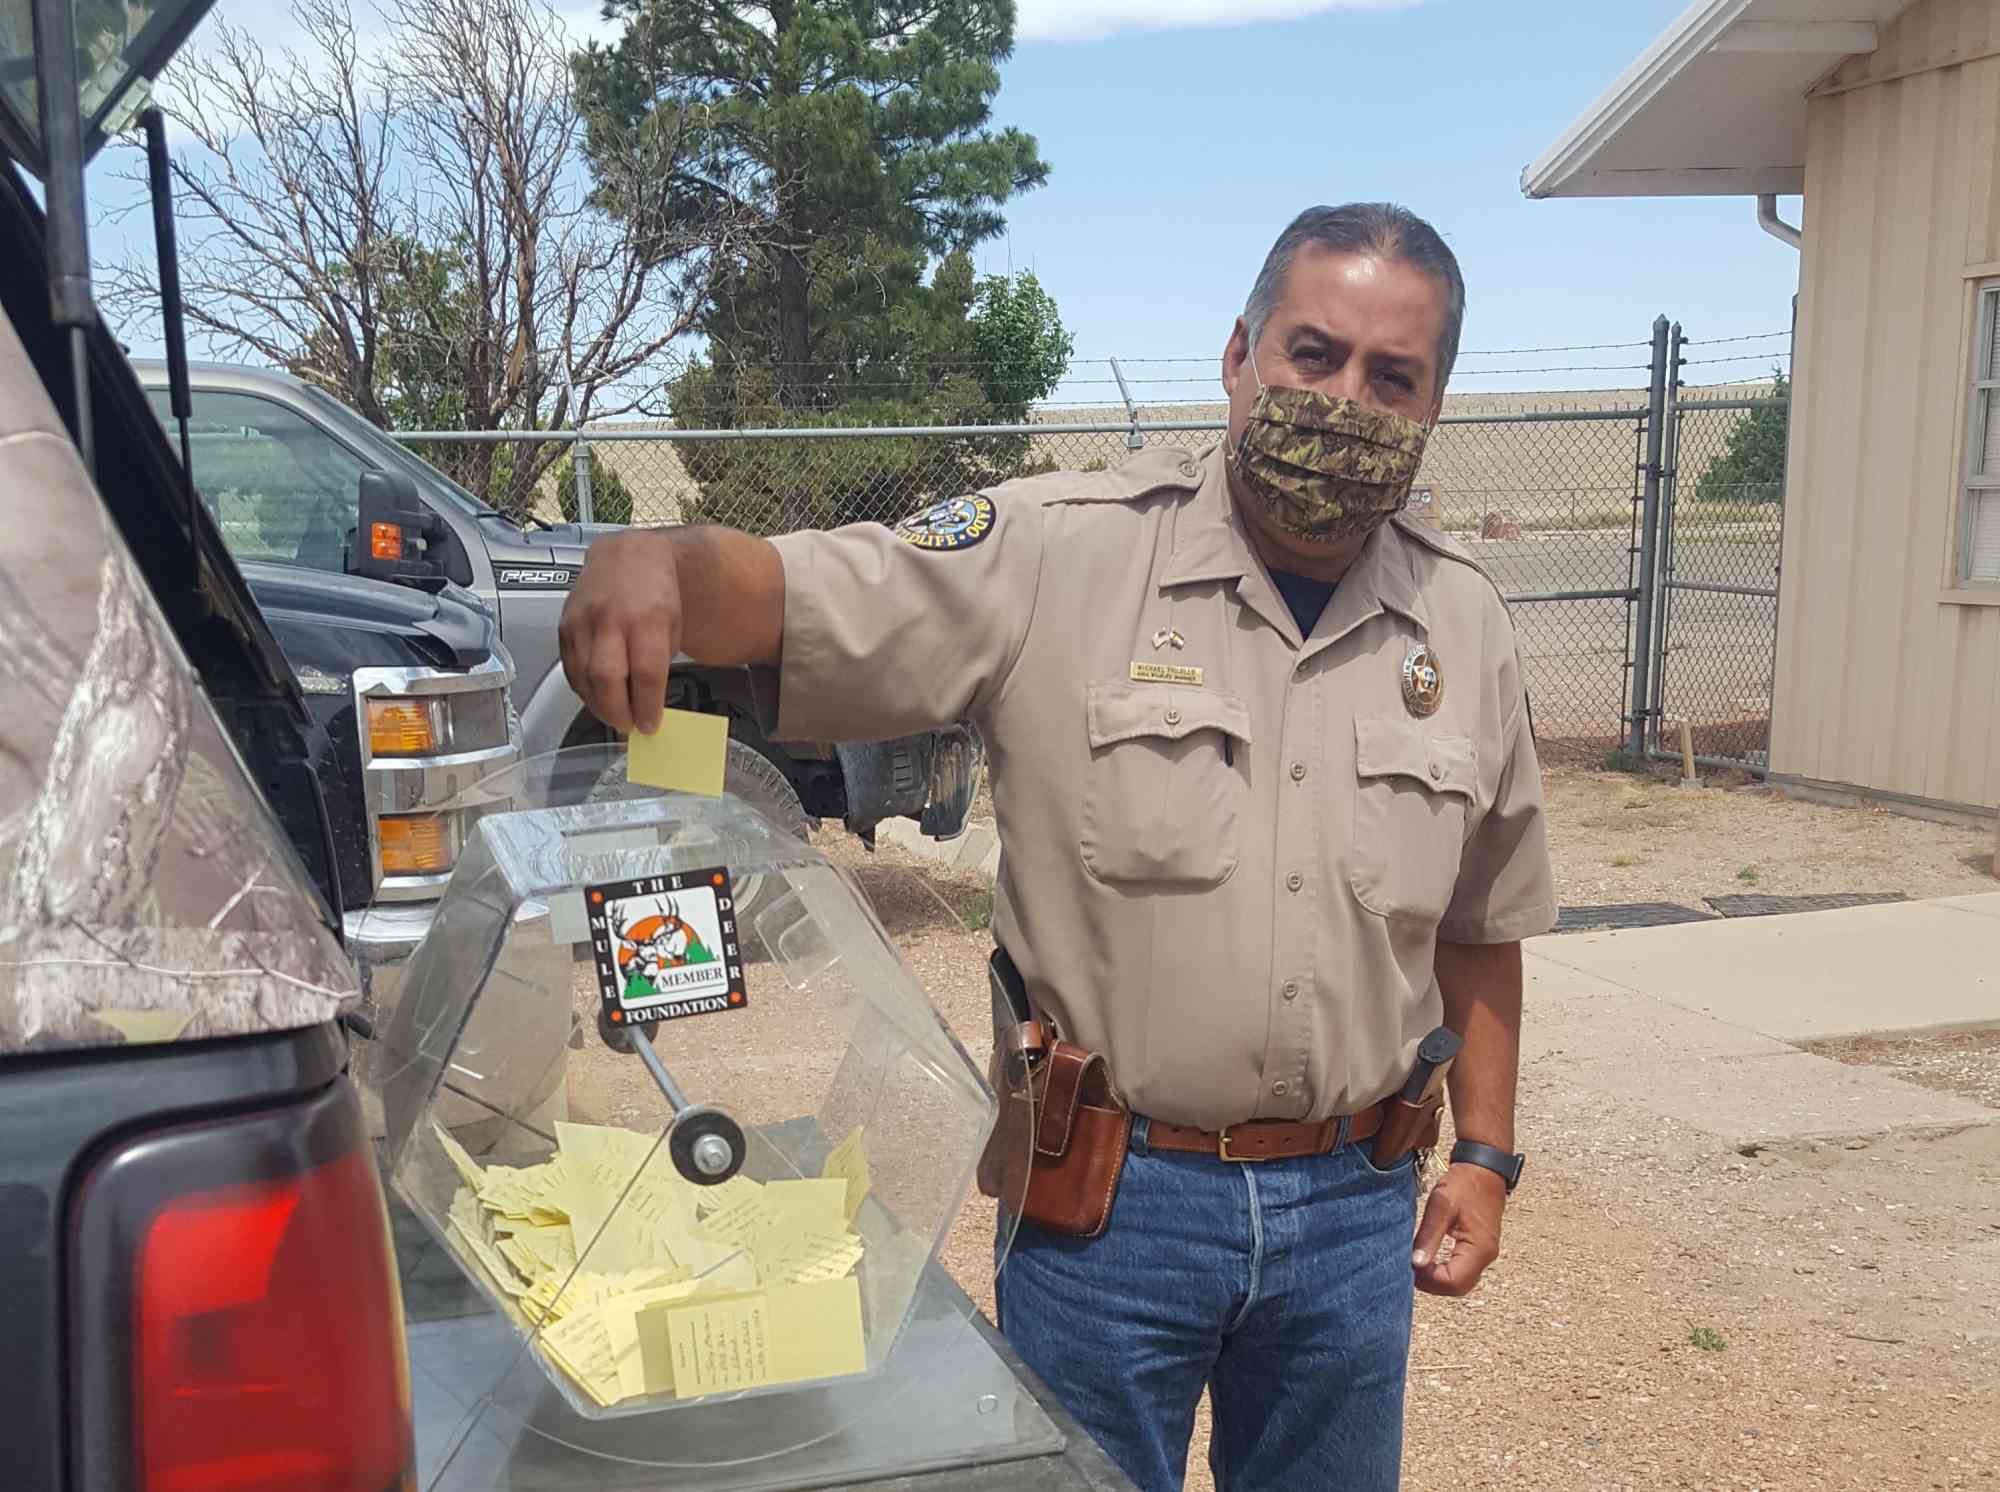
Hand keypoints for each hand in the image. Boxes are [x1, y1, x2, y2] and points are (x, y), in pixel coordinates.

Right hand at [559, 529, 680, 734]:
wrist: (627, 557)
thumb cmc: (654, 592)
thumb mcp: (673, 626)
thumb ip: (660, 665)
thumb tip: (648, 705)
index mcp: (646, 618)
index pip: (645, 673)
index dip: (647, 706)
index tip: (650, 724)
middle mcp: (610, 618)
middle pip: (607, 679)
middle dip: (618, 712)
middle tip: (629, 725)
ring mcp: (582, 621)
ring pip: (583, 678)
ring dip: (599, 705)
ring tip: (614, 714)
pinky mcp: (564, 627)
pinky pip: (569, 668)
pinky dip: (583, 688)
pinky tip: (597, 694)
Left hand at [1411, 1162, 1505, 1296]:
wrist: (1484, 1167)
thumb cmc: (1464, 1184)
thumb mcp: (1441, 1207)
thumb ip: (1429, 1237)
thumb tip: (1415, 1264)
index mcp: (1479, 1248)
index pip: (1453, 1281)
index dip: (1429, 1280)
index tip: (1410, 1266)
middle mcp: (1486, 1256)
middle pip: (1458, 1287)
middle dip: (1432, 1284)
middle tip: (1409, 1270)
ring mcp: (1485, 1253)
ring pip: (1461, 1281)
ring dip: (1438, 1279)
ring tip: (1416, 1265)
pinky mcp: (1480, 1247)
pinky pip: (1463, 1269)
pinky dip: (1445, 1270)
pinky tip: (1428, 1260)